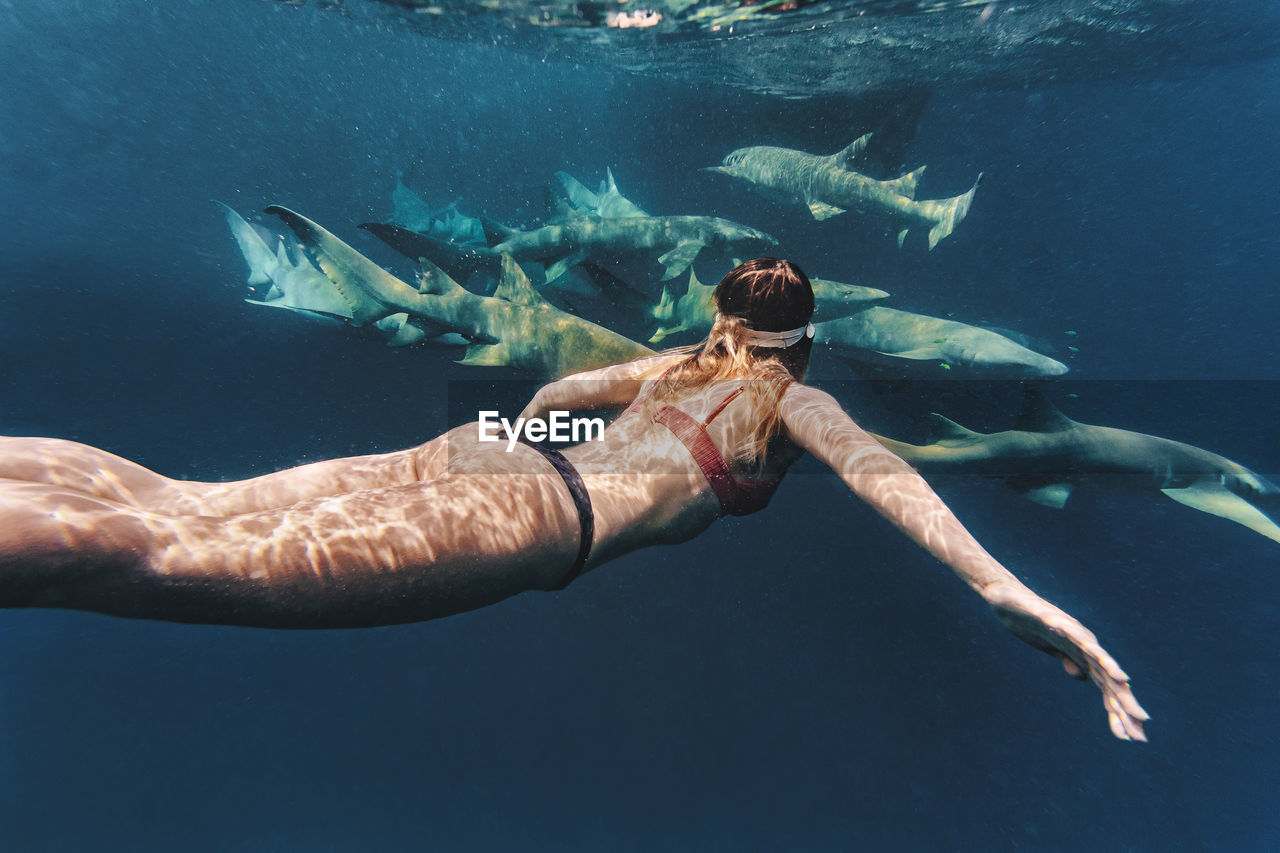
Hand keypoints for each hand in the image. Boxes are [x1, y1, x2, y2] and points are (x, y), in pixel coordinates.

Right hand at [983, 581, 1149, 741]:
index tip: (1131, 737)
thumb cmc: (1028, 623)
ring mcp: (1070, 630)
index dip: (1118, 711)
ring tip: (1126, 684)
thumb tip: (1084, 677)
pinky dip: (1086, 644)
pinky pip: (1071, 633)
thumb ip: (1069, 660)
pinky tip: (1097, 654)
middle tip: (1140, 724)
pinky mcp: (1051, 619)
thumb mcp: (1051, 649)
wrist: (1006, 597)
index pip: (1105, 686)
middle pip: (1107, 675)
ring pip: (1096, 655)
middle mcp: (1083, 642)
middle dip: (1123, 700)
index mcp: (1083, 654)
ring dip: (1111, 669)